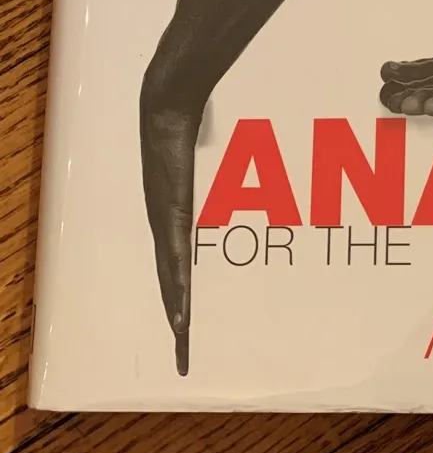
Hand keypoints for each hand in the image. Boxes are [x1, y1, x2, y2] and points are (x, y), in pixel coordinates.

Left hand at [139, 99, 199, 374]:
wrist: (166, 104)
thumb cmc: (185, 124)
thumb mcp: (210, 157)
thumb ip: (224, 171)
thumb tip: (249, 169)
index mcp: (172, 214)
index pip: (175, 262)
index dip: (179, 292)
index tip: (183, 321)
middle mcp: (164, 223)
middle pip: (170, 279)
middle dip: (175, 315)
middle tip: (182, 348)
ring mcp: (165, 220)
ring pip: (171, 276)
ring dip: (176, 309)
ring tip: (182, 340)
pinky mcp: (170, 213)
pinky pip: (176, 257)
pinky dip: (178, 286)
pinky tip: (180, 309)